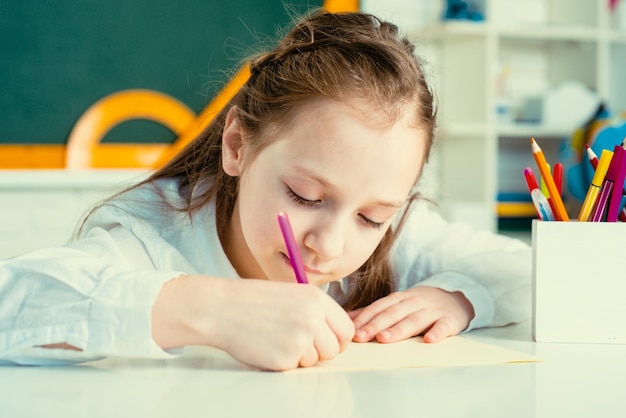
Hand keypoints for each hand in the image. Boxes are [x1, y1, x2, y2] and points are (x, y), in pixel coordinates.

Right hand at [153, 275, 354, 370]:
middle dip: (319, 351)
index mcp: (316, 299)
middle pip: (334, 349)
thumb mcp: (292, 295)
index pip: (346, 329)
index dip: (337, 339)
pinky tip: (267, 346)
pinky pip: (295, 368)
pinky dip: (283, 362)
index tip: (326, 341)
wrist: (222, 309)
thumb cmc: (254, 301)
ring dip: (300, 356)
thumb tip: (335, 335)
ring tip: (277, 339)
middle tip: (297, 343)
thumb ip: (316, 311)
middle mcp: (313, 318)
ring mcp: (300, 339)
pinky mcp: (285, 359)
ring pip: (315, 361)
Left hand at [348, 286, 474, 343]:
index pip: (379, 307)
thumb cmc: (421, 305)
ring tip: (384, 339)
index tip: (351, 331)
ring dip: (399, 329)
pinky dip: (437, 332)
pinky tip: (429, 340)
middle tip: (361, 337)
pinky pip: (444, 326)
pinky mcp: (450, 319)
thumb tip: (348, 317)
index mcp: (400, 299)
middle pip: (393, 313)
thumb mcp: (398, 303)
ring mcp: (432, 310)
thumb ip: (375, 311)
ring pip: (414, 320)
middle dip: (375, 325)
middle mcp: (414, 302)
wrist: (457, 297)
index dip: (365, 318)